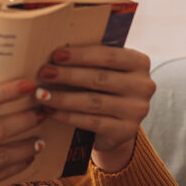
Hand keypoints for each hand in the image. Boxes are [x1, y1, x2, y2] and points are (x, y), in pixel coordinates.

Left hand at [36, 45, 154, 172]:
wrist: (116, 126)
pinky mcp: (125, 131)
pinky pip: (92, 122)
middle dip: (68, 75)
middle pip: (99, 78)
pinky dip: (68, 116)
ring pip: (93, 102)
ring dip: (63, 98)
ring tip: (41, 94)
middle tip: (44, 73)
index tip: (56, 55)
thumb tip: (54, 54)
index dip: (80, 55)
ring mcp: (137, 110)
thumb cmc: (103, 89)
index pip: (109, 55)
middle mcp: (144, 86)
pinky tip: (50, 111)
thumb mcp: (104, 71)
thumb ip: (89, 61)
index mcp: (139, 62)